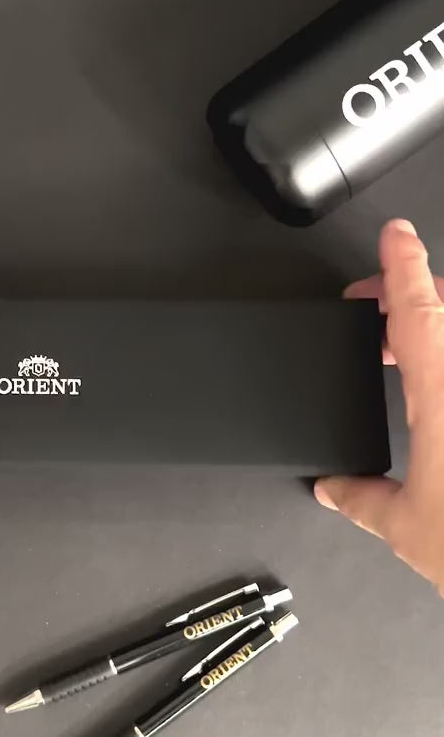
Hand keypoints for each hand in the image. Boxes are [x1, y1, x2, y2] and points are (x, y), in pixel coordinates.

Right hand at [315, 219, 443, 593]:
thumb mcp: (412, 531)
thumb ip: (364, 501)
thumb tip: (334, 490)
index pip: (421, 312)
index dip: (403, 268)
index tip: (396, 236)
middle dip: (414, 296)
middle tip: (377, 309)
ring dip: (438, 332)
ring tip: (406, 349)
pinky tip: (438, 401)